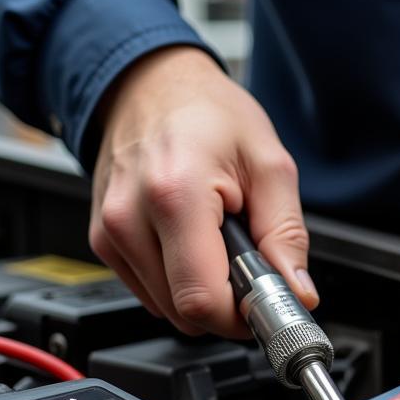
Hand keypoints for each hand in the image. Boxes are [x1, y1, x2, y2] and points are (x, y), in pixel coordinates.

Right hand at [89, 46, 315, 336]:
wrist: (149, 84)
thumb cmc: (206, 113)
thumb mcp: (269, 163)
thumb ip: (287, 234)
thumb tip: (298, 292)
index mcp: (174, 195)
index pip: (202, 300)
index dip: (241, 315)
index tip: (263, 302)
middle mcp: (129, 218)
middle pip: (184, 312)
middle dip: (225, 303)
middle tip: (247, 263)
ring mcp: (109, 233)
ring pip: (166, 308)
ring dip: (200, 290)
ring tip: (216, 240)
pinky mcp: (102, 241)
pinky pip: (149, 290)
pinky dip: (177, 279)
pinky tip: (189, 240)